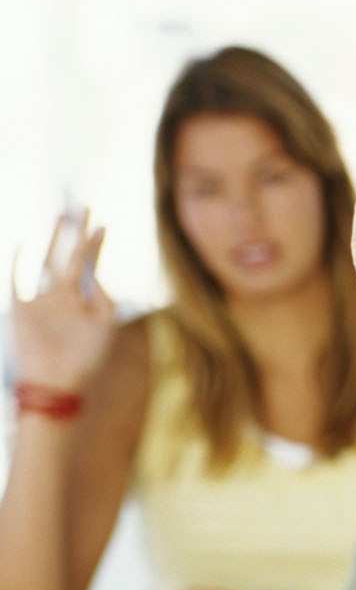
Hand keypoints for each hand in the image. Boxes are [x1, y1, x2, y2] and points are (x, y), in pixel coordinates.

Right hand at [8, 209, 114, 391]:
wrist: (57, 384)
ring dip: (53, 240)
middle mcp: (60, 296)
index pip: (90, 267)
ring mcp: (40, 300)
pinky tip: (21, 244)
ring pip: (46, 262)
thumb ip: (105, 301)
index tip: (103, 224)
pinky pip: (16, 281)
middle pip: (67, 256)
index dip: (96, 246)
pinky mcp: (20, 309)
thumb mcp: (104, 330)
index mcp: (82, 301)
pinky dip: (17, 264)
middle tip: (80, 206)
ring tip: (61, 216)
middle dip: (74, 233)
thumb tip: (98, 277)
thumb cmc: (84, 360)